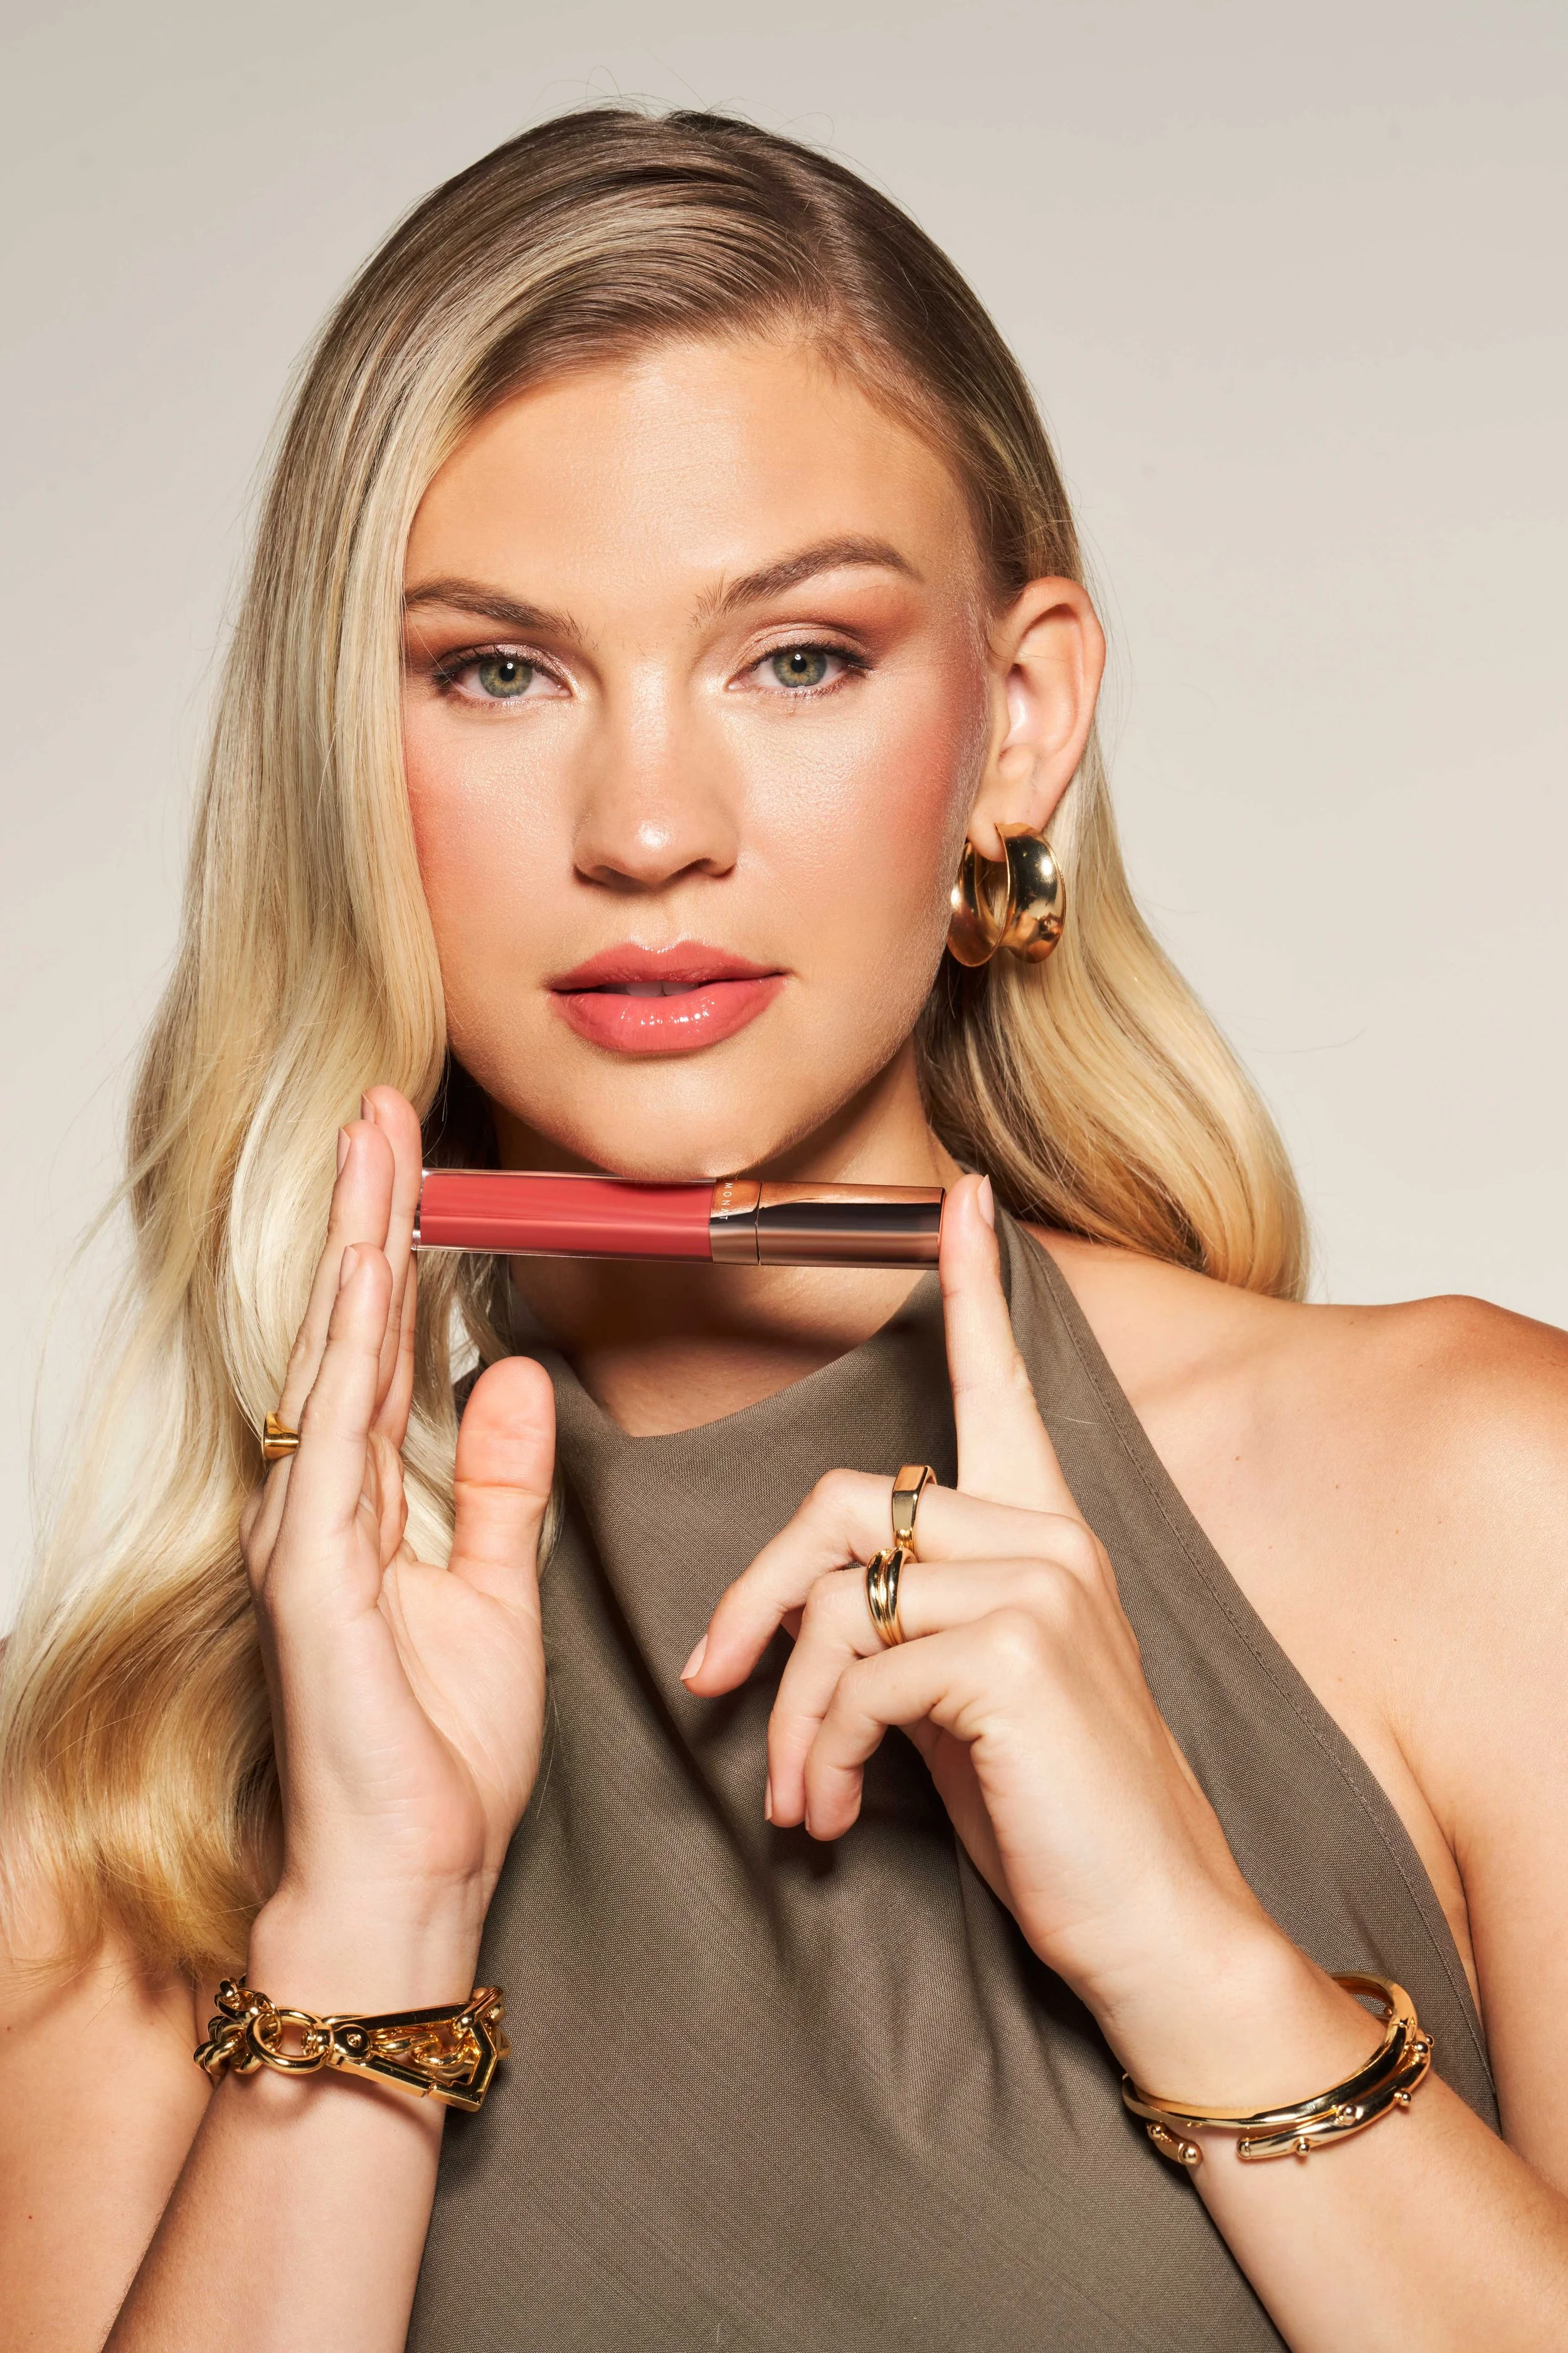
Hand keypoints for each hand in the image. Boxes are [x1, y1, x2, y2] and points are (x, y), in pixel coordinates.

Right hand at [241, 1088, 552, 1987]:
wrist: (412, 1876)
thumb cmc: (442, 1752)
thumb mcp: (498, 1587)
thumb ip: (503, 1484)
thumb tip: (514, 1376)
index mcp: (360, 1507)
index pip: (379, 1348)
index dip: (395, 1249)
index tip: (413, 1156)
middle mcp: (319, 1507)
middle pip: (346, 1331)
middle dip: (367, 1216)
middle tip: (381, 1110)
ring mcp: (305, 1539)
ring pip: (333, 1363)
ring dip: (356, 1252)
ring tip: (372, 1150)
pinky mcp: (311, 1583)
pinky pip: (335, 1447)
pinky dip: (353, 1357)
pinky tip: (370, 1283)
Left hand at [685, 1175, 1334, 2087]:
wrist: (1159, 1927)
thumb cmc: (1056, 1818)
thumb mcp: (966, 1701)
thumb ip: (906, 1627)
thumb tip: (799, 1615)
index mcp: (1045, 1532)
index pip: (1003, 1384)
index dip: (973, 1287)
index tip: (960, 1199)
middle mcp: (1048, 1535)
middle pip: (838, 1506)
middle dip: (751, 1600)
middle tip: (716, 1686)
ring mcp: (1038, 1585)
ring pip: (833, 1602)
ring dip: (786, 1714)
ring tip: (798, 1794)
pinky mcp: (1014, 1655)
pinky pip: (853, 1676)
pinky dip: (818, 1754)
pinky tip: (834, 1815)